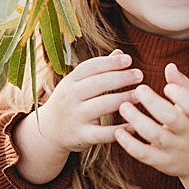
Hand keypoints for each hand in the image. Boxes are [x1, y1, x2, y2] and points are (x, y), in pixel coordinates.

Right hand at [14, 49, 141, 183]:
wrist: (48, 132)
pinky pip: (101, 133)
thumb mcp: (78, 84)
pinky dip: (118, 130)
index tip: (129, 60)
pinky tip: (133, 125)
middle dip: (120, 78)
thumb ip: (99, 70)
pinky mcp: (80, 136)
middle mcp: (69, 97)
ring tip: (140, 96)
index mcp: (70, 81)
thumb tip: (121, 53)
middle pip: (97, 83)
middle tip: (140, 75)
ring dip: (122, 99)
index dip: (110, 62)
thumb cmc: (71, 102)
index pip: (90, 67)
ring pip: (101, 106)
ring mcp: (74, 117)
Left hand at [115, 64, 188, 183]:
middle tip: (138, 89)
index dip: (179, 95)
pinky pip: (144, 154)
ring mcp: (176, 149)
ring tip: (123, 106)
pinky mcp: (163, 162)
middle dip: (153, 103)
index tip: (166, 86)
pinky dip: (130, 144)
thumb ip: (183, 86)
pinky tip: (118, 131)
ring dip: (137, 120)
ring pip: (155, 135)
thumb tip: (170, 66)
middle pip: (171, 118)